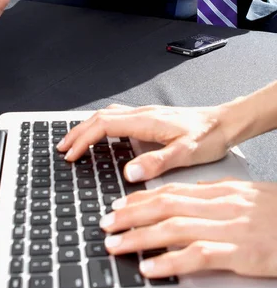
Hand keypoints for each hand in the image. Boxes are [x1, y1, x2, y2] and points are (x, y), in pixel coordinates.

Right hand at [58, 103, 233, 181]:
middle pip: (99, 118)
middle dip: (77, 133)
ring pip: (107, 116)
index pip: (103, 126)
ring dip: (87, 127)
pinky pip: (117, 118)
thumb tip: (129, 173)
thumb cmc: (210, 136)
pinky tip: (102, 134)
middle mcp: (142, 114)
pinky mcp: (150, 119)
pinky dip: (101, 126)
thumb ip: (157, 163)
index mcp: (146, 121)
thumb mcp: (186, 153)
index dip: (83, 140)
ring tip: (74, 141)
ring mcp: (145, 115)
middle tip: (62, 148)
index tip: (70, 154)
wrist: (225, 123)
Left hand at [99, 180, 276, 277]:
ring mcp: (230, 228)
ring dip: (140, 237)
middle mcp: (220, 206)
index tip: (117, 205)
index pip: (171, 191)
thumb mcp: (248, 194)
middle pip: (165, 206)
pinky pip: (198, 255)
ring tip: (116, 245)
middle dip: (130, 214)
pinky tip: (150, 267)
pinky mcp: (241, 252)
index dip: (139, 199)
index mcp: (220, 192)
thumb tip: (190, 189)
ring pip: (174, 228)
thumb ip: (217, 192)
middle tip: (105, 223)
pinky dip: (170, 260)